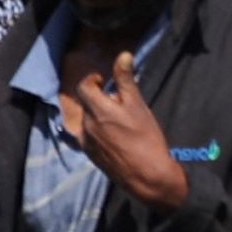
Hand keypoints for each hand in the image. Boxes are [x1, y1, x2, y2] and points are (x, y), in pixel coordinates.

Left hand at [71, 53, 188, 212]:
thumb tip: (123, 55)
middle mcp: (86, 126)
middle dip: (98, 99)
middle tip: (117, 103)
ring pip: (87, 121)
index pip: (84, 86)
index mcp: (97, 110)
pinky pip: (89, 138)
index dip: (93, 80)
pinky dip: (97, 132)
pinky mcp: (91, 156)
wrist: (147, 177)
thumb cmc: (146, 139)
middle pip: (86, 104)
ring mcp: (87, 143)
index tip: (104, 81)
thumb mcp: (138, 106)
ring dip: (97, 117)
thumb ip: (126, 80)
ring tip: (117, 123)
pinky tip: (115, 139)